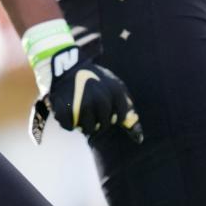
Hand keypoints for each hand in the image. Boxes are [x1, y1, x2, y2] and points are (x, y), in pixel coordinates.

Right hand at [22, 20, 142, 144]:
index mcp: (116, 91)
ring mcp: (83, 103)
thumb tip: (140, 139)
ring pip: (87, 129)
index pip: (119, 118)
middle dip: (97, 122)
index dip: (111, 115)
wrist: (68, 65)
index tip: (104, 106)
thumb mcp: (114, 90)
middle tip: (90, 111)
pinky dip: (67, 122)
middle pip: (103, 126)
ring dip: (82, 124)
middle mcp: (101, 98)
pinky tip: (68, 110)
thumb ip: (128, 114)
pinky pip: (69, 126)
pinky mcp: (65, 107)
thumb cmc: (95, 81)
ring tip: (79, 111)